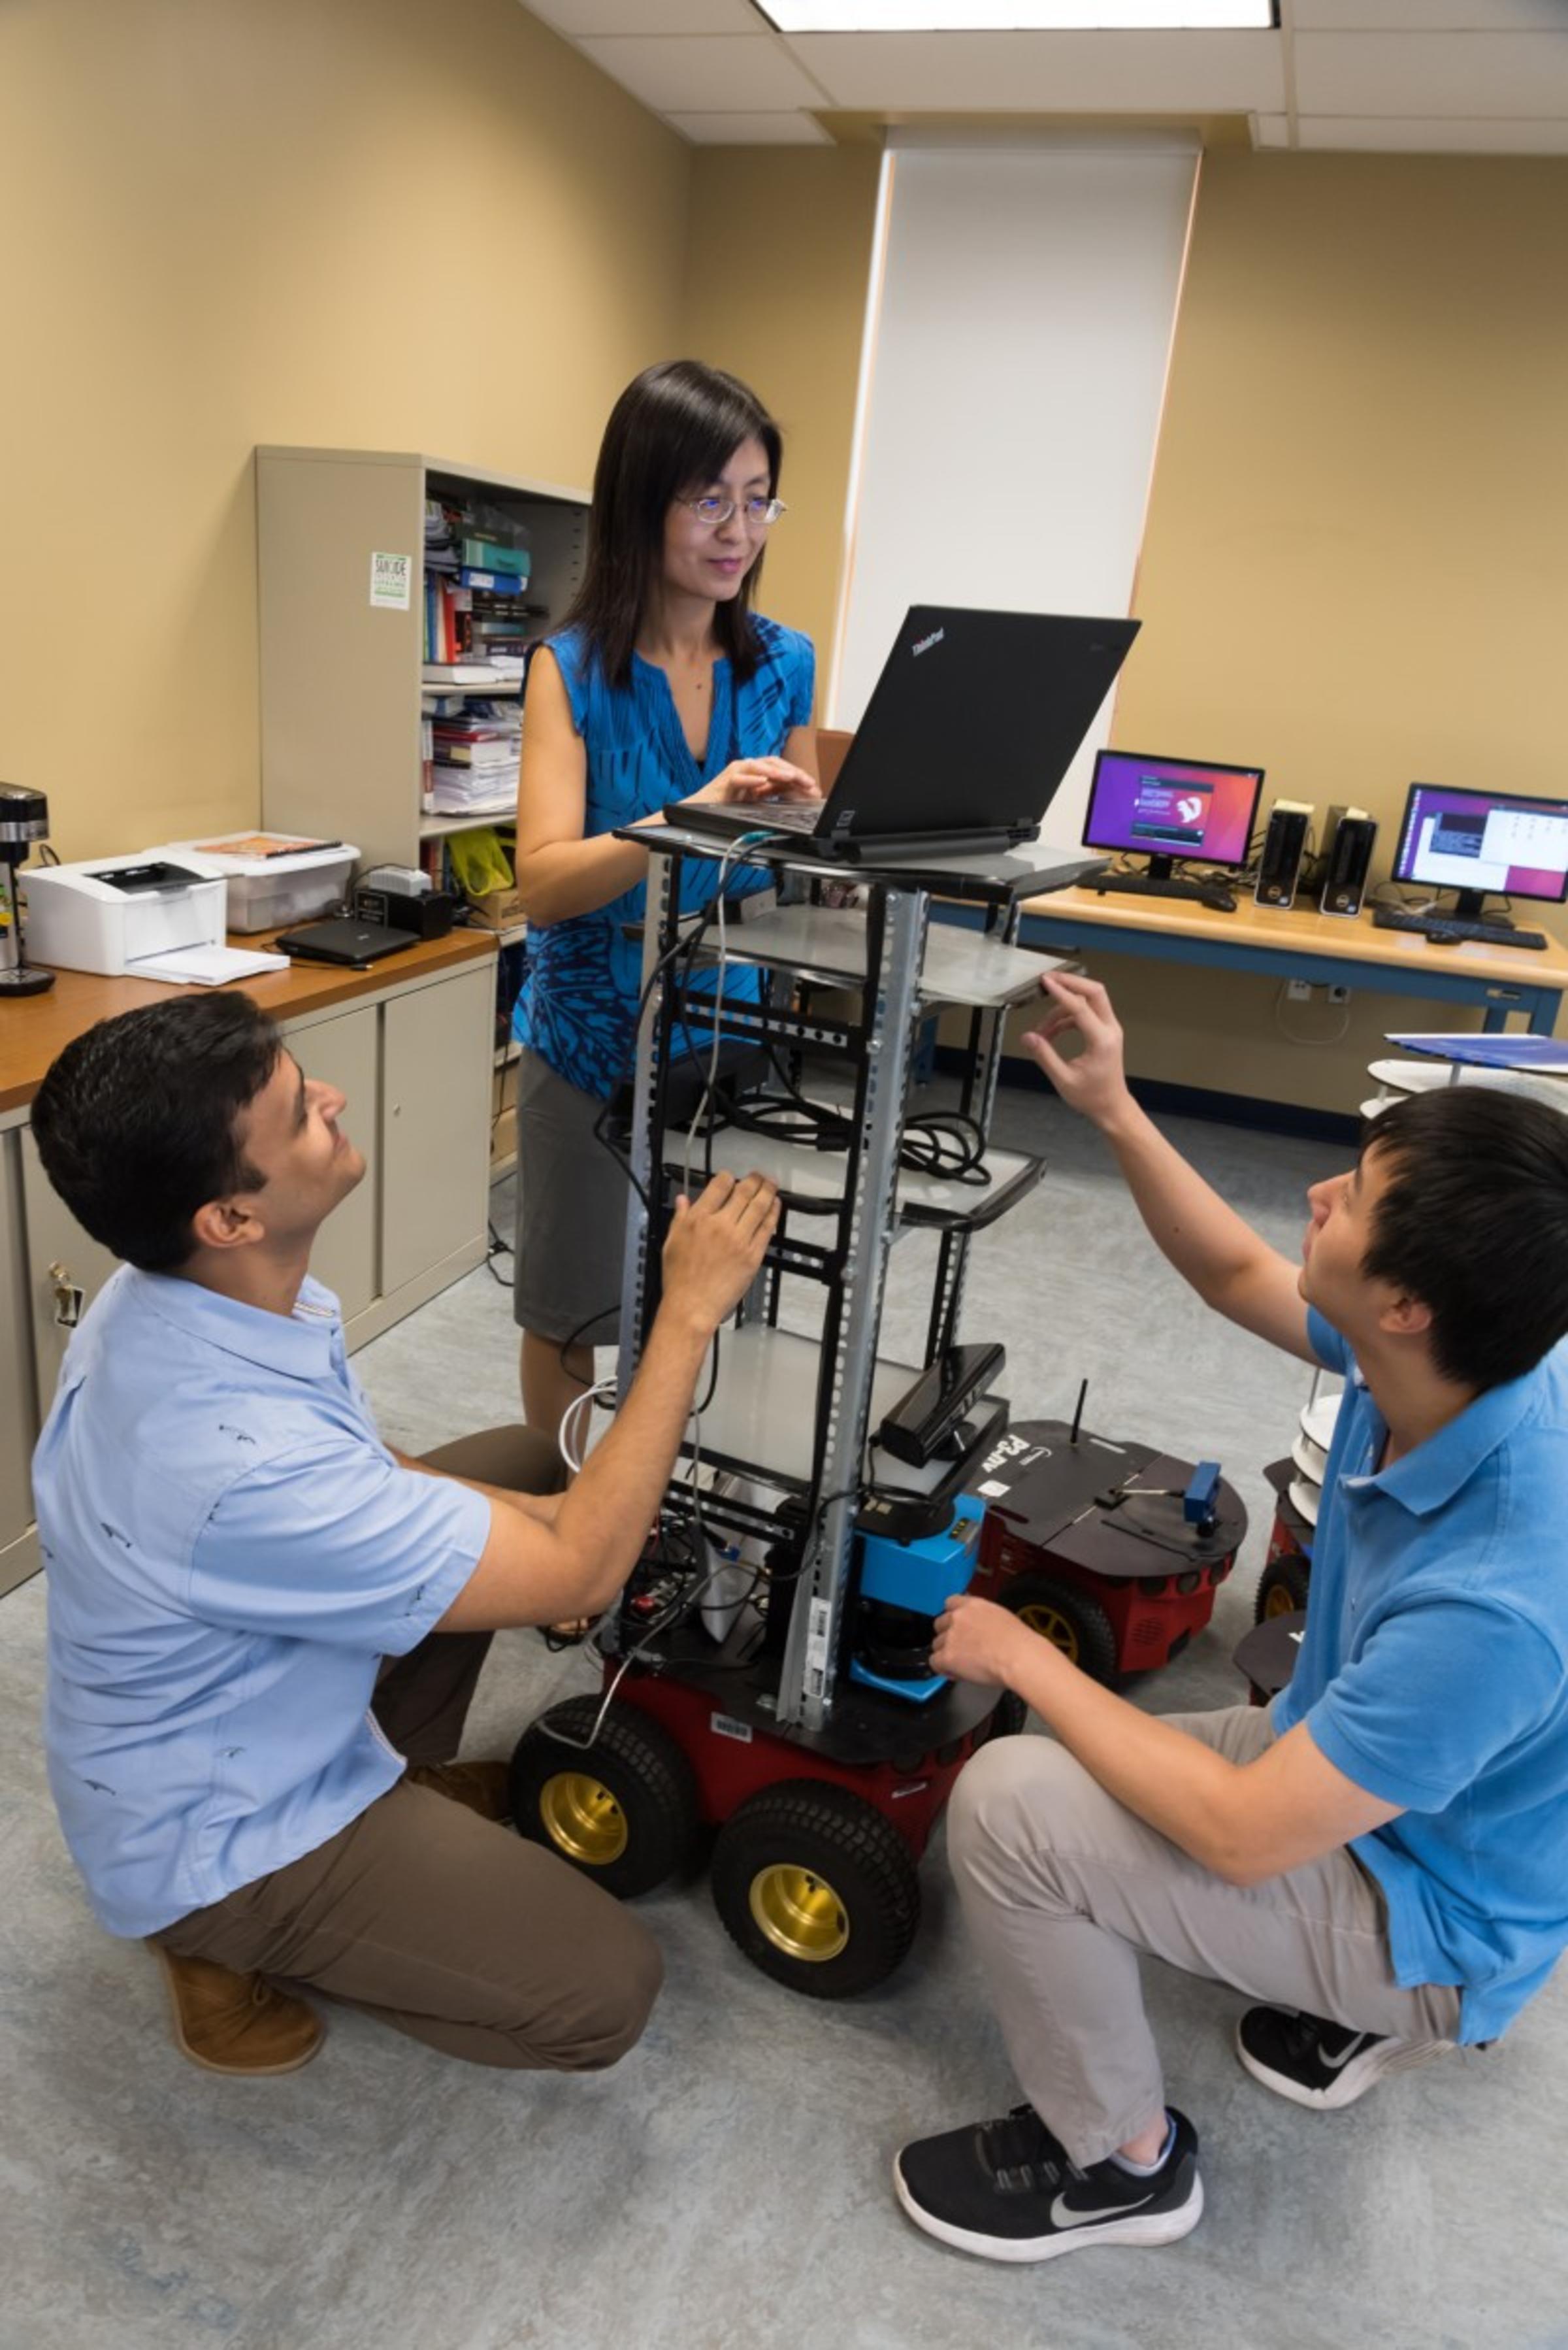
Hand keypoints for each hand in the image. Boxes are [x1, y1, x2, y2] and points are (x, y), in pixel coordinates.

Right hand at [660, 1170, 779, 1334]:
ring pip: (759, 1207)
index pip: (719, 1187)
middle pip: (744, 1193)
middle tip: (759, 1176)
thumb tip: (682, 1200)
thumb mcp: (671, 1243)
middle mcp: (720, 1225)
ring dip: (768, 1192)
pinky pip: (766, 1229)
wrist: (692, 1306)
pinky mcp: (752, 1255)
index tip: (731, 1177)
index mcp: (698, 1219)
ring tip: (771, 1184)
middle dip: (754, 1180)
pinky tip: (775, 1207)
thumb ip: (680, 1218)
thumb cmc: (679, 1279)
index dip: (728, 1177)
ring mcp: (739, 1240)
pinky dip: (773, 1214)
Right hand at [687, 757, 820, 808]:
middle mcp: (749, 768)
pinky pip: (738, 777)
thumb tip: (798, 793)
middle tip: (808, 783)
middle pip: (774, 764)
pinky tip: (762, 781)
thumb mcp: (758, 800)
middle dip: (793, 772)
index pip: (782, 770)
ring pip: (759, 766)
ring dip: (776, 771)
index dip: (799, 776)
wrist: (703, 809)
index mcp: (758, 773)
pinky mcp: (724, 780)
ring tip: (789, 777)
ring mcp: (737, 771)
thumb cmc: (728, 804)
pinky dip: (751, 778)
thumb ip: (775, 793)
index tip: (814, 788)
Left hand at [930, 1592, 1037, 1688]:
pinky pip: (934, 1662)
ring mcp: (950, 1636)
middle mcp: (958, 1617)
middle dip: (948, 1636)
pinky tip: (957, 1673)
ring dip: (946, 1653)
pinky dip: (943, 1669)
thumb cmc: (1019, 1642)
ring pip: (937, 1645)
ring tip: (963, 1664)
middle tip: (961, 1648)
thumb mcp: (1001, 1617)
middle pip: (939, 1624)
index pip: (950, 1603)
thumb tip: (978, 1628)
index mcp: (972, 1605)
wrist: (1019, 1656)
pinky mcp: (947, 1656)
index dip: (952, 1617)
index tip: (957, 1626)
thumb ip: (982, 1618)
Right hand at [1018, 972, 1134, 1130]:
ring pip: (1090, 1001)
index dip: (1061, 992)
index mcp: (1101, 1040)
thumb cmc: (1090, 1097)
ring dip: (1064, 1006)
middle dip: (1071, 982)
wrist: (1112, 1107)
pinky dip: (1068, 1016)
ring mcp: (1110, 1029)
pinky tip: (1052, 1032)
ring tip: (1042, 1029)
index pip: (1080, 1007)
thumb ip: (1045, 1056)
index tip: (1045, 981)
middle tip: (1048, 980)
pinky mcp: (1106, 1032)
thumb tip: (1027, 1036)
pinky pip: (1087, 1013)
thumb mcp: (1063, 1079)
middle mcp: (1110, 1029)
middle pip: (1094, 992)